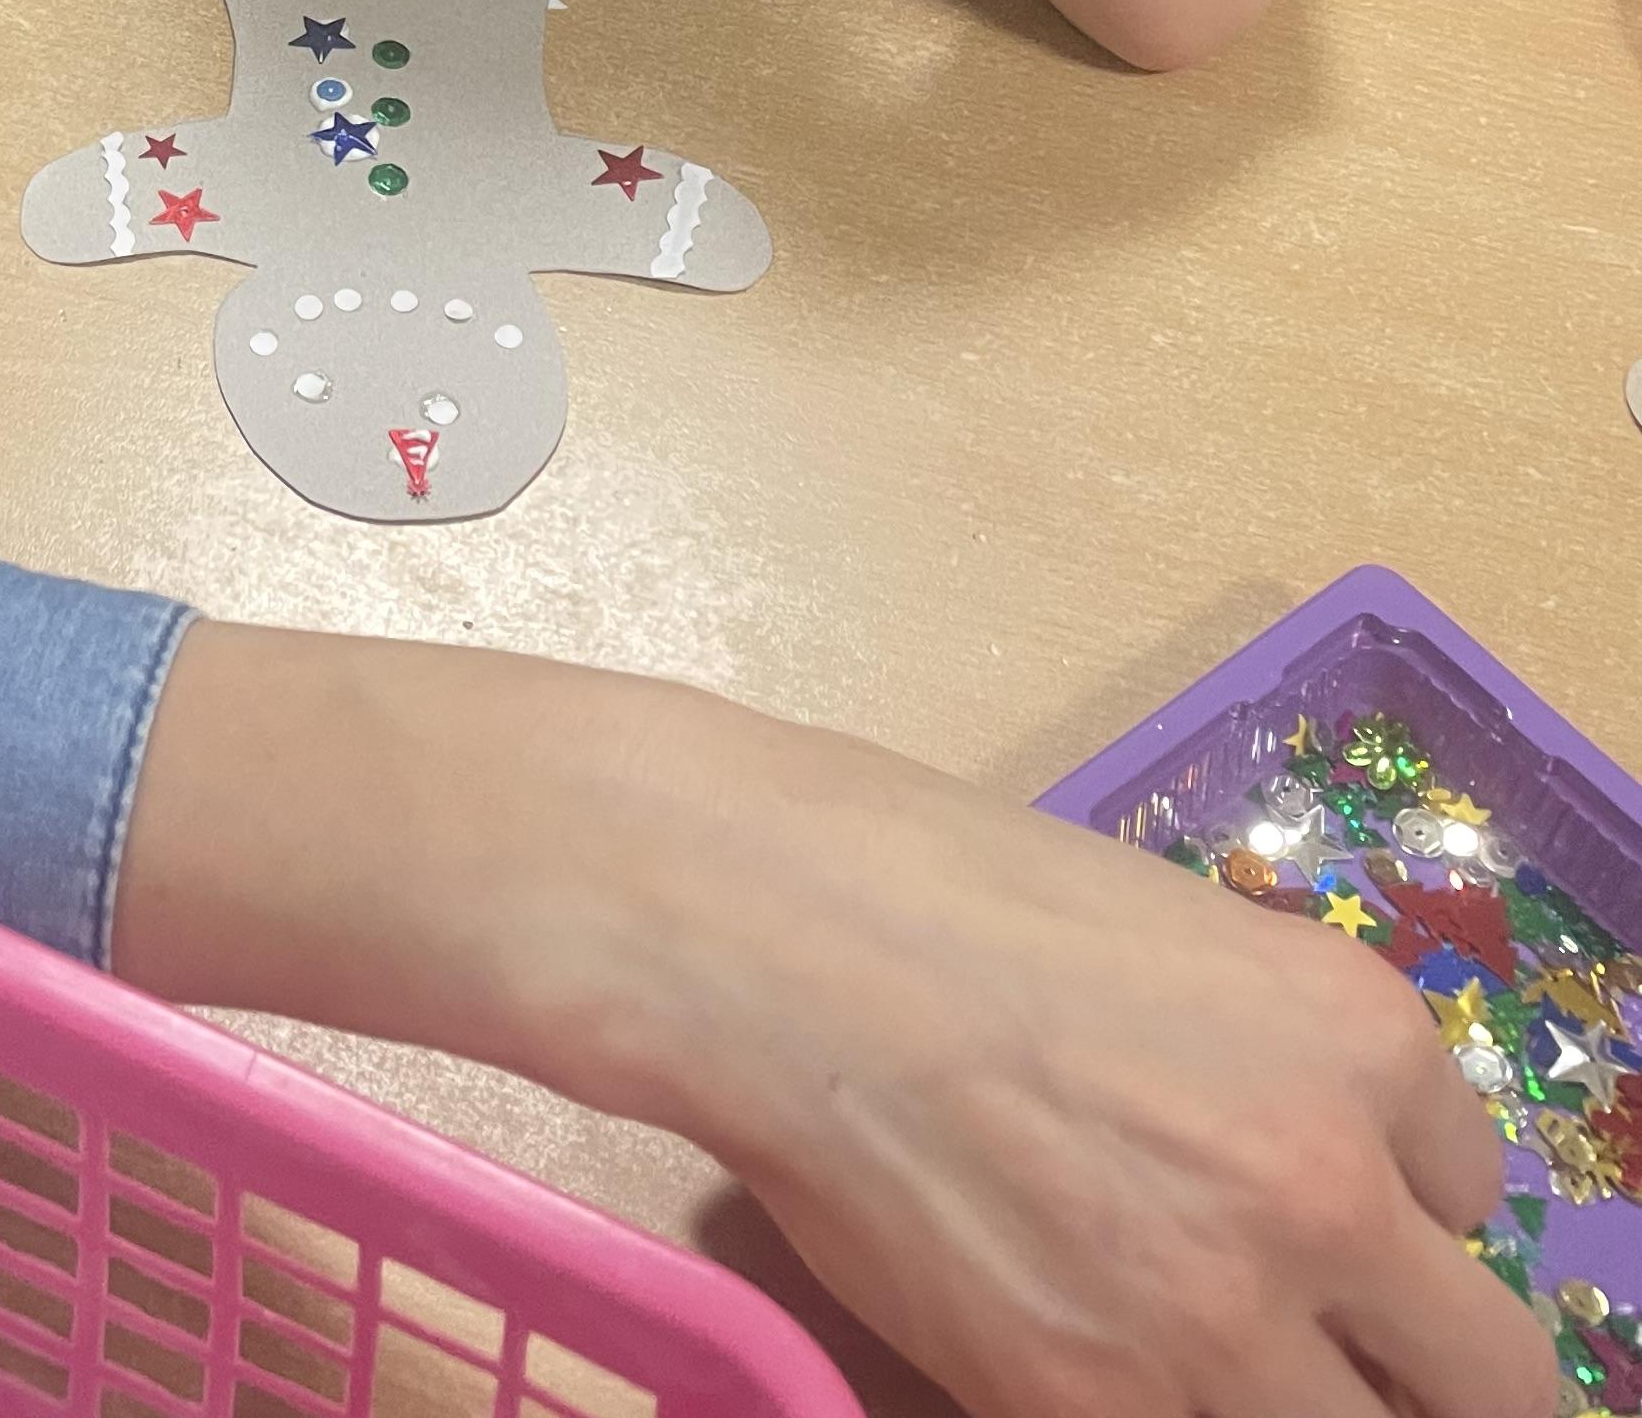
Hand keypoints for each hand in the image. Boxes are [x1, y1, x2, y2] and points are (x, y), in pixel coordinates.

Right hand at [118, 633, 1541, 1417]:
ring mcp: (1222, 1324)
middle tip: (1317, 1333)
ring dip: (1287, 1393)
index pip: (1468, 1185)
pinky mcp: (1093, 1409)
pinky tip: (1076, 1343)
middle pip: (1488, 1380)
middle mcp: (1333, 1191)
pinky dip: (1156, 1408)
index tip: (1329, 1210)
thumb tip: (1280, 1162)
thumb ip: (1263, 1058)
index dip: (1388, 1201)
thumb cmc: (928, 880)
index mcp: (1360, 1037)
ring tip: (1180, 1330)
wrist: (757, 931)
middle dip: (1409, 1359)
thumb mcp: (1158, 931)